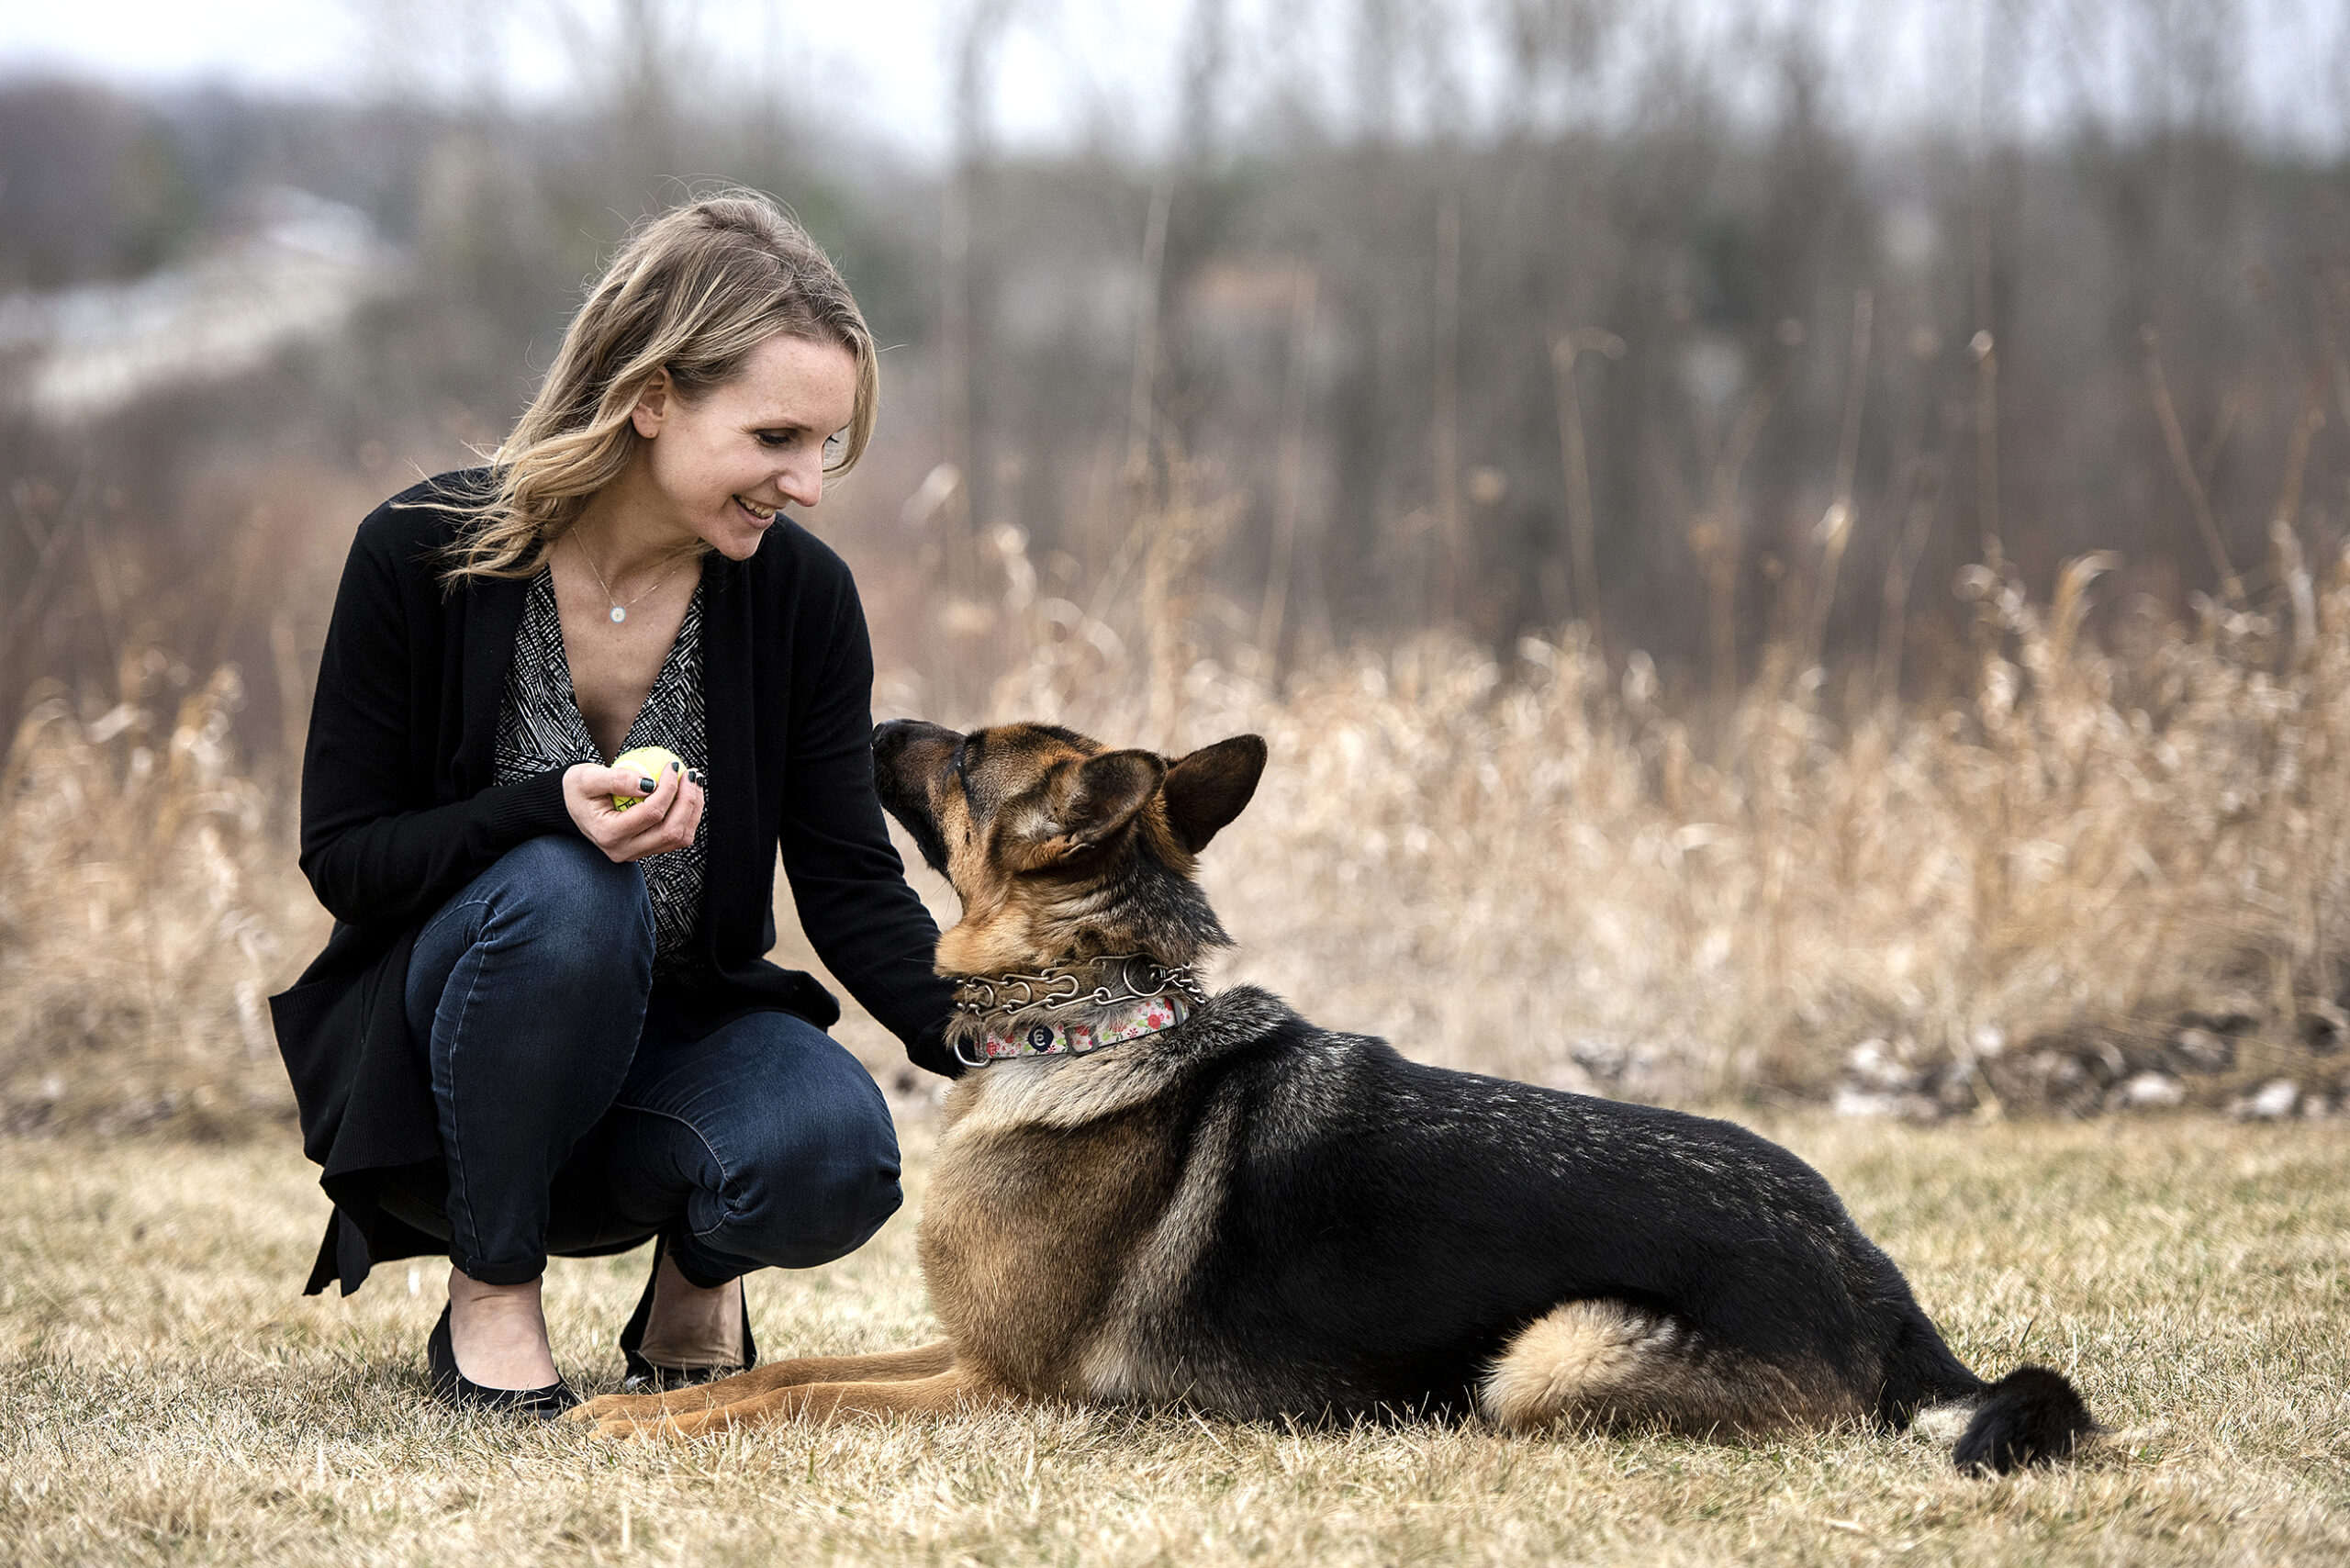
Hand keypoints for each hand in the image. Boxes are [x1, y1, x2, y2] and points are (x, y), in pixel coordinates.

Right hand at [563, 760, 706, 862]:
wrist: (571, 805)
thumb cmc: (577, 789)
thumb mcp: (587, 777)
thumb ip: (616, 779)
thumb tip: (650, 782)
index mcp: (609, 834)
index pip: (651, 813)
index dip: (669, 788)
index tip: (673, 766)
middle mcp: (624, 850)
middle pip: (671, 831)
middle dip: (688, 801)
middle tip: (691, 775)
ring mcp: (636, 853)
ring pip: (679, 838)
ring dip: (693, 810)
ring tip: (694, 783)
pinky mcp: (646, 849)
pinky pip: (675, 837)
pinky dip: (688, 816)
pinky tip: (688, 794)